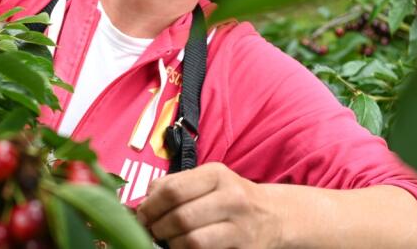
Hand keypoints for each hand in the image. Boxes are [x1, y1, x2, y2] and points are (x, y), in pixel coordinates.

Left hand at [136, 162, 282, 248]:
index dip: (150, 206)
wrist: (274, 216)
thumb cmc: (230, 197)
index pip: (172, 191)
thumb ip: (175, 184)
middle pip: (180, 218)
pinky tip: (184, 248)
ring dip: (172, 244)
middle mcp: (231, 198)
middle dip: (158, 228)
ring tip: (169, 241)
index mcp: (216, 175)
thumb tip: (144, 201)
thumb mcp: (207, 180)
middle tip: (152, 231)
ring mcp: (240, 227)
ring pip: (192, 241)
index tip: (142, 215)